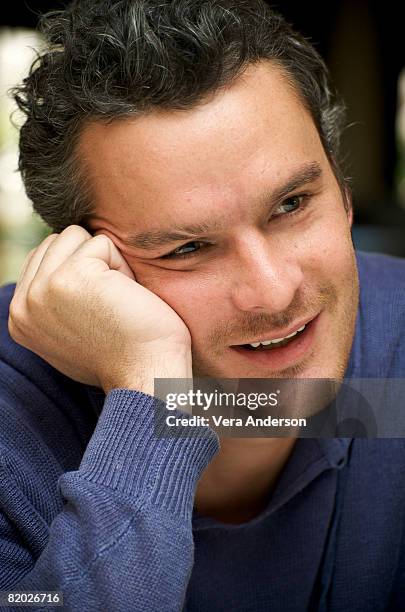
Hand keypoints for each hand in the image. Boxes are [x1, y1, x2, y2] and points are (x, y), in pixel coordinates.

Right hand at [8, 225, 191, 394]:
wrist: (147, 377)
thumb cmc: (125, 357)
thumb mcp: (72, 333)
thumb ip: (55, 302)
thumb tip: (59, 265)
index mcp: (20, 317)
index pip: (45, 258)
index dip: (83, 273)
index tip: (99, 312)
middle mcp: (24, 304)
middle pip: (59, 242)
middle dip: (93, 263)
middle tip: (112, 305)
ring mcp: (43, 289)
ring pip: (77, 237)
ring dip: (107, 262)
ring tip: (118, 300)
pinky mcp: (71, 276)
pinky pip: (103, 243)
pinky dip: (124, 266)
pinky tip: (127, 299)